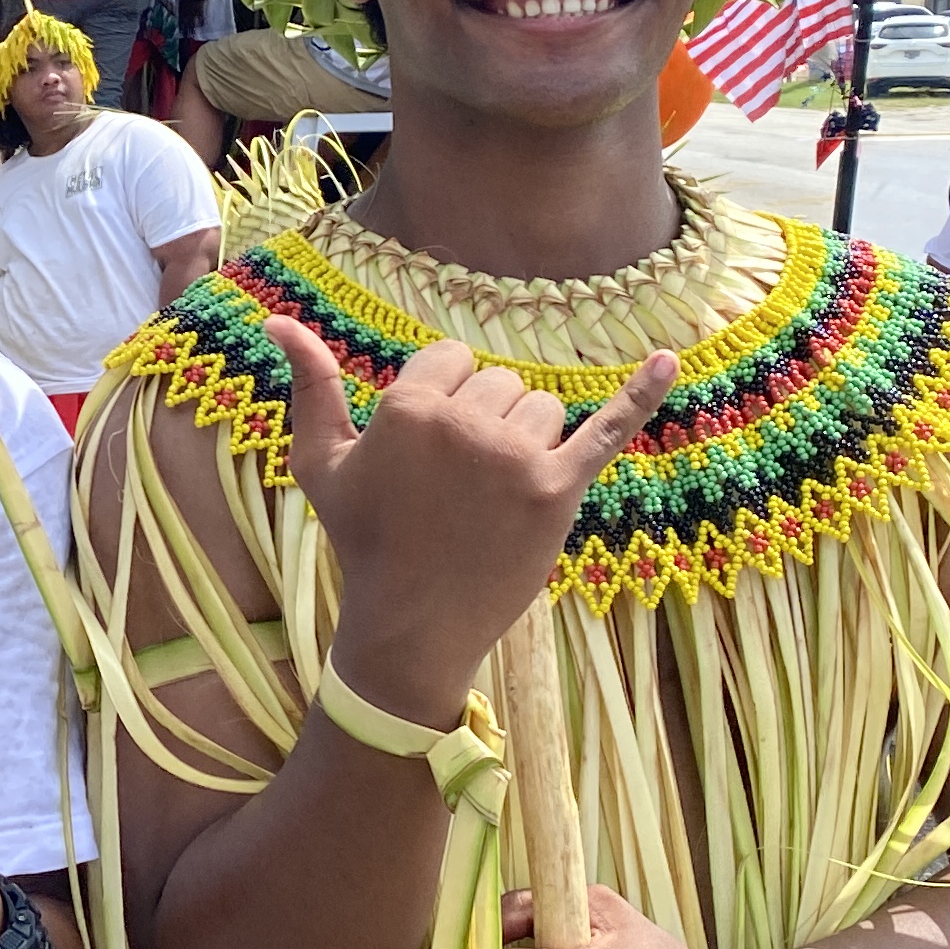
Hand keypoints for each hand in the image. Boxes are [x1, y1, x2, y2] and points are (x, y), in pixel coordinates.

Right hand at [280, 322, 675, 724]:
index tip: (427, 457)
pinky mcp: (558, 491)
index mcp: (408, 408)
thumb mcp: (322, 464)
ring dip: (524, 441)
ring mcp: (515, 458)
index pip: (452, 360)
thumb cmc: (364, 541)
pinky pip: (606, 430)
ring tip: (491, 498)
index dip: (442, 402)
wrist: (412, 627)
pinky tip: (670, 360)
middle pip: (499, 382)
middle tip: (456, 489)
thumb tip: (279, 321)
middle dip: (483, 423)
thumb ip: (309, 386)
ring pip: (541, 408)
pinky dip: (642, 394)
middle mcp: (464, 425)